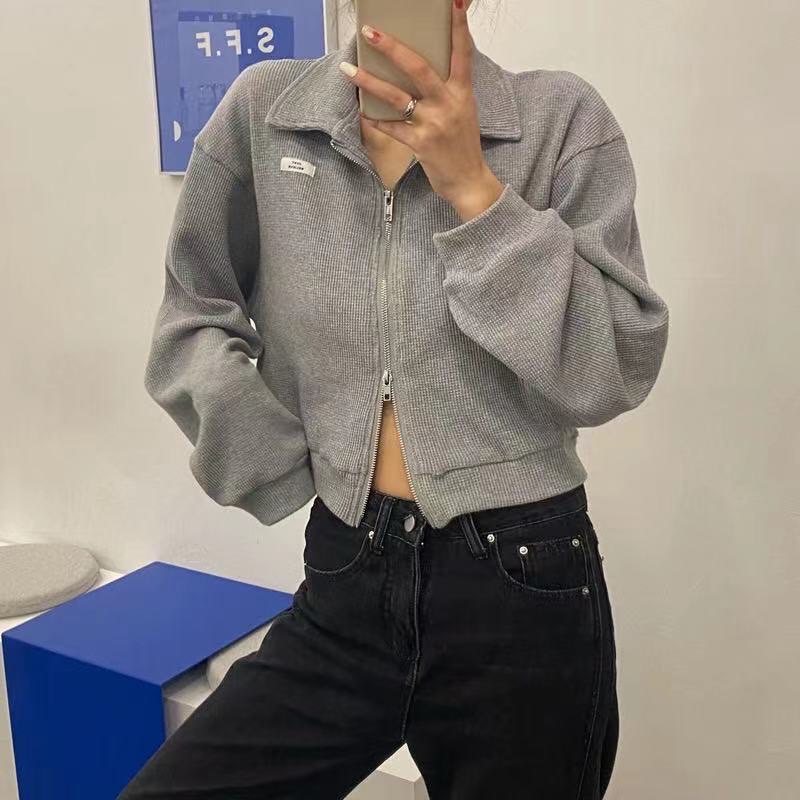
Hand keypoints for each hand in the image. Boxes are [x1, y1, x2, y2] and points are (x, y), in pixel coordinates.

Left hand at [338, 0, 503, 220]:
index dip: (457, 27)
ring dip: (369, 82)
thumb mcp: (463, 111)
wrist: (469, 181)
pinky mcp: (420, 143)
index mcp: (462, 92)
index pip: (461, 53)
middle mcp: (448, 104)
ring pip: (396, 96)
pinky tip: (362, 113)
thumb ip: (447, 89)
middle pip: (417, 67)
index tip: (451, 4)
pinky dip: (374, 119)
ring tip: (349, 70)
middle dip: (391, 48)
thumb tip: (423, 71)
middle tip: (371, 32)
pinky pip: (391, 127)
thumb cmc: (463, 146)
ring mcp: (433, 123)